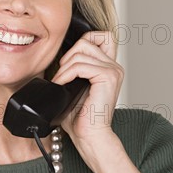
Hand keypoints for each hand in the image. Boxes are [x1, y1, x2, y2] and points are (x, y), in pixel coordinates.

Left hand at [51, 30, 123, 166]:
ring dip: (64, 67)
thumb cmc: (81, 117)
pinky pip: (80, 65)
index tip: (69, 62)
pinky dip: (66, 74)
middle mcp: (114, 66)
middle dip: (69, 55)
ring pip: (81, 51)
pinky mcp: (108, 77)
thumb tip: (57, 55)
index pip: (101, 35)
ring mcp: (113, 70)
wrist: (90, 136)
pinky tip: (62, 85)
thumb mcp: (75, 86)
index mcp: (109, 66)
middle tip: (62, 75)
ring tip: (60, 82)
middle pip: (87, 39)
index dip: (83, 40)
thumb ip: (74, 68)